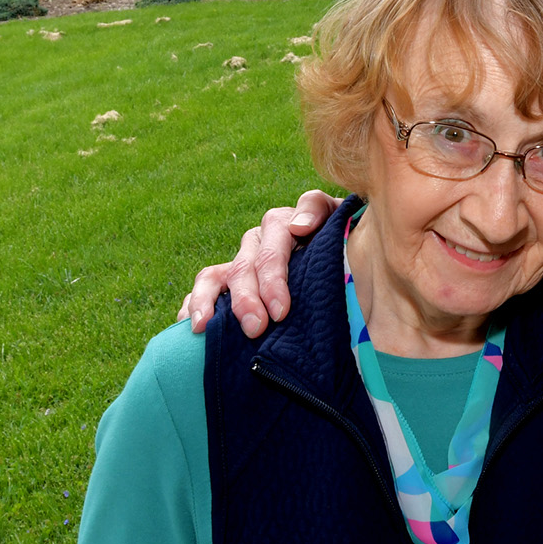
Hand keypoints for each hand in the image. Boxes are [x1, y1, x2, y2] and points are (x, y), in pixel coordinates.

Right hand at [178, 189, 339, 336]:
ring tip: (206, 326)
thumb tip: (299, 226)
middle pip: (247, 263)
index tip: (282, 309)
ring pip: (218, 274)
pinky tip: (192, 325)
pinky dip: (194, 304)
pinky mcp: (229, 280)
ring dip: (210, 299)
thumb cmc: (349, 249)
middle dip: (248, 297)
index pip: (278, 231)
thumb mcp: (346, 228)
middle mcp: (262, 238)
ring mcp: (244, 259)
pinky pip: (205, 288)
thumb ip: (325, 215)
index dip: (276, 271)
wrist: (348, 265)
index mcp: (290, 222)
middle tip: (256, 328)